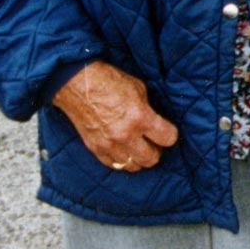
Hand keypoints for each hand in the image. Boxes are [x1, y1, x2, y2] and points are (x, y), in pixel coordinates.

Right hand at [52, 61, 180, 172]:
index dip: (170, 135)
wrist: (78, 85)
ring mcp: (109, 145)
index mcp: (140, 117)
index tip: (168, 131)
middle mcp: (125, 135)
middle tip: (155, 143)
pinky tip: (124, 150)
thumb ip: (149, 109)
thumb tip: (156, 122)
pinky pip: (114, 165)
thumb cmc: (110, 82)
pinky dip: (122, 160)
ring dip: (139, 158)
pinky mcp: (95, 149)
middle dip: (157, 151)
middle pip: (151, 159)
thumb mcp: (139, 90)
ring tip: (139, 148)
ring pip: (132, 166)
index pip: (167, 138)